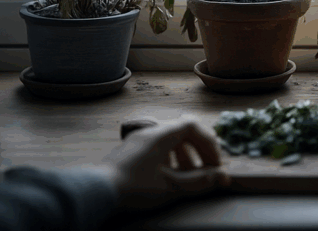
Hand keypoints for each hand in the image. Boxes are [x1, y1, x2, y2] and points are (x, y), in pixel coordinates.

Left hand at [101, 117, 229, 210]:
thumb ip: (199, 182)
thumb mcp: (171, 187)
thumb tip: (222, 178)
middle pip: (182, 131)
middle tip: (206, 170)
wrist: (96, 191)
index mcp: (162, 134)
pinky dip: (169, 158)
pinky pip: (156, 146)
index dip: (209, 144)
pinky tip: (166, 176)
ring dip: (184, 155)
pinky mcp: (129, 150)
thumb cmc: (134, 187)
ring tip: (187, 176)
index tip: (215, 164)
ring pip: (169, 140)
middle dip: (198, 151)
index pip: (193, 126)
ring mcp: (137, 139)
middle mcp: (150, 131)